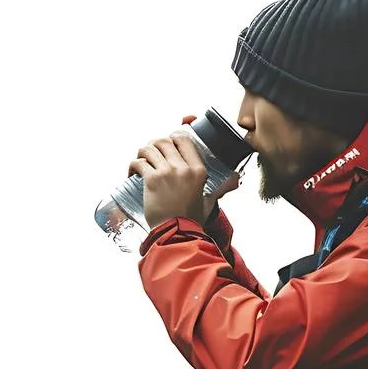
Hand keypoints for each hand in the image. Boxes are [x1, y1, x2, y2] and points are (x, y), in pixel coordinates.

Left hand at [130, 115, 218, 229]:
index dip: (173, 136)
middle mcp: (183, 168)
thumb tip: (235, 180)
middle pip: (164, 141)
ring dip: (142, 153)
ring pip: (149, 148)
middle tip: (150, 154)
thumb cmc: (191, 219)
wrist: (177, 233)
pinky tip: (132, 173)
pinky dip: (133, 165)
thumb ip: (220, 188)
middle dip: (154, 144)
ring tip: (140, 161)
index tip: (167, 141)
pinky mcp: (152, 180)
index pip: (184, 139)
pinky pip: (139, 163)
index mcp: (198, 170)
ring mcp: (167, 173)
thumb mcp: (209, 200)